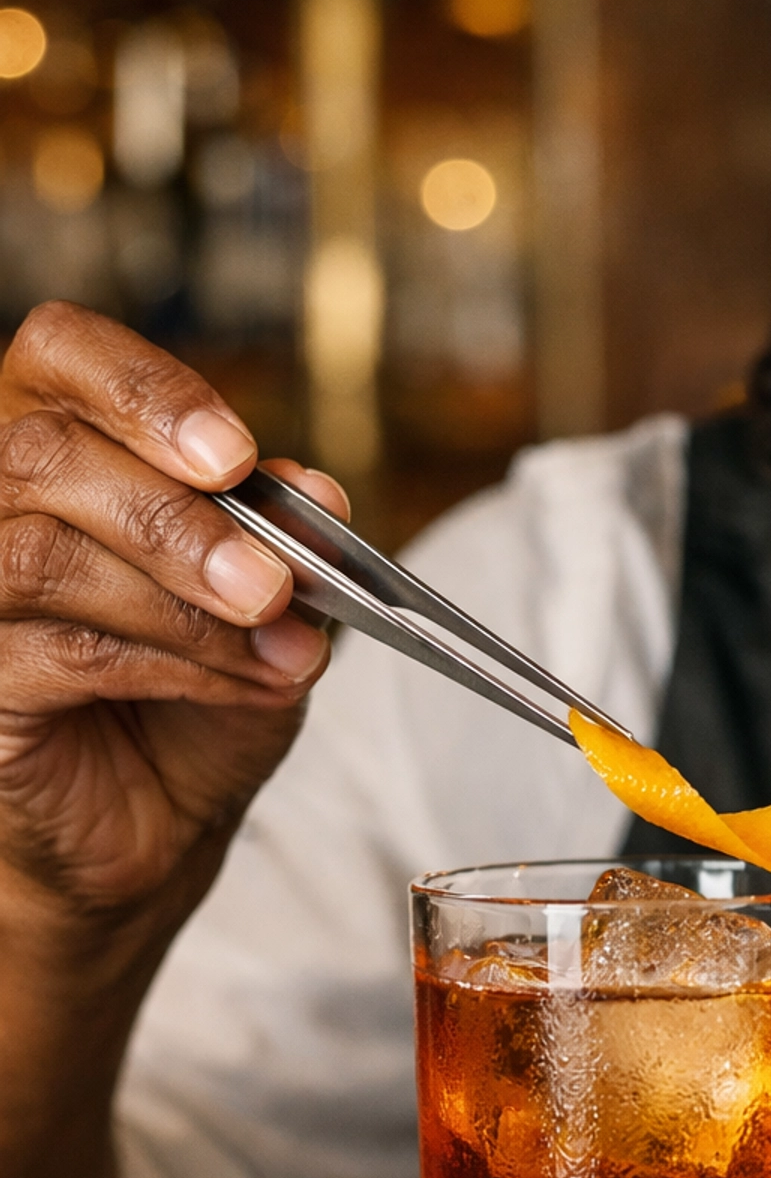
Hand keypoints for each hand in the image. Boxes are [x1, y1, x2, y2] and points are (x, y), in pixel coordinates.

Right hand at [0, 303, 345, 1177]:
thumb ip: (288, 540)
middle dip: (177, 517)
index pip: (61, 352)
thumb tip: (321, 494)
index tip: (236, 455)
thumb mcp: (271, 601)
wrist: (159, 826)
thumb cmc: (199, 691)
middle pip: (41, 453)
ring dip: (181, 600)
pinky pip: (55, 653)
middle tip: (274, 579)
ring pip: (42, 553)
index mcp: (60, 438)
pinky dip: (168, 663)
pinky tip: (238, 682)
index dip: (145, 391)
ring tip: (273, 640)